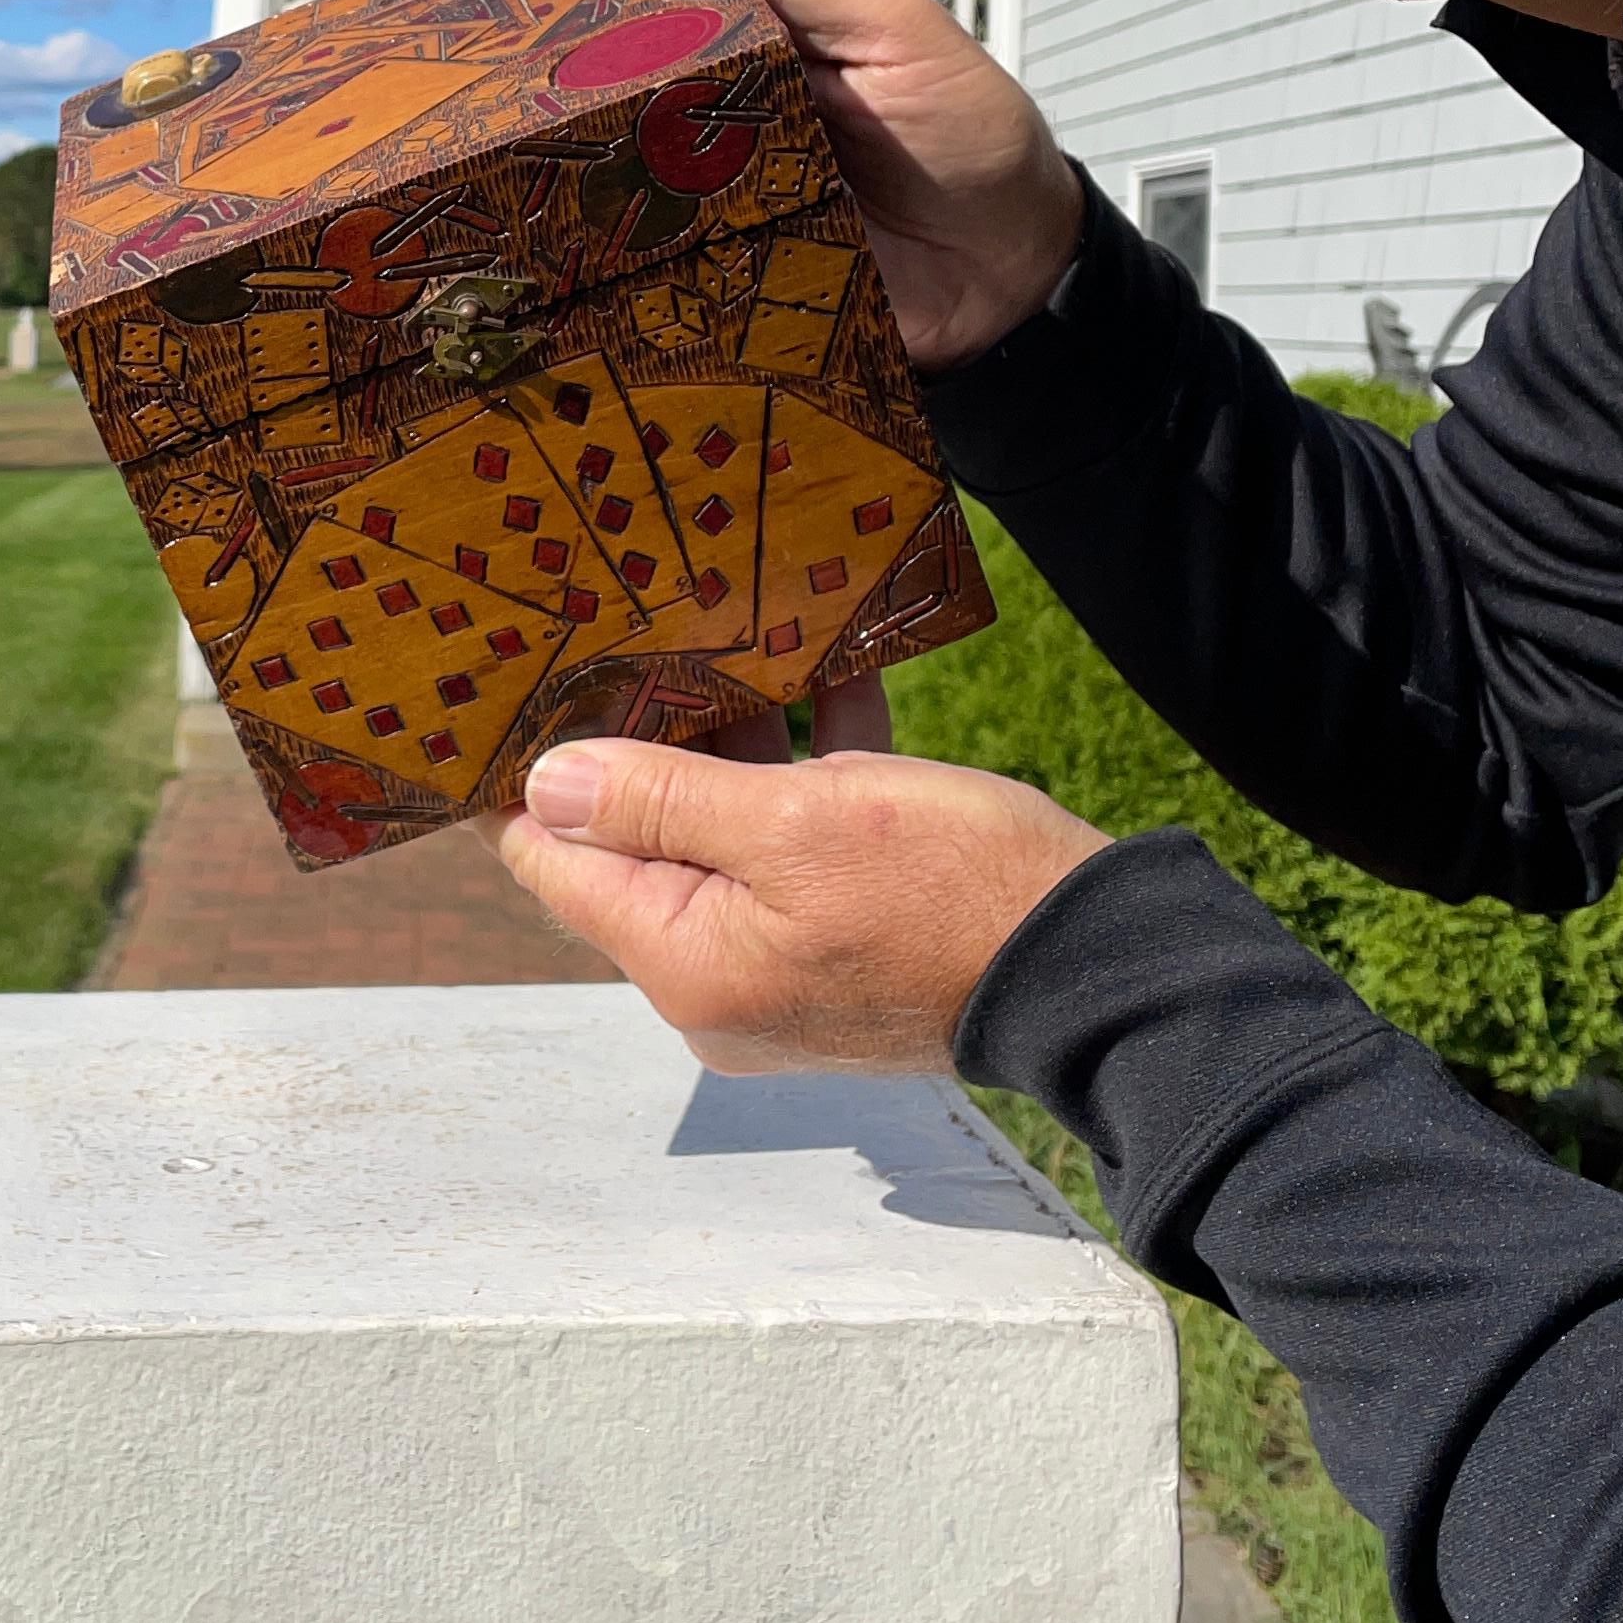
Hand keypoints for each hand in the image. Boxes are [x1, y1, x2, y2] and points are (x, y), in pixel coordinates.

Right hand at [387, 0, 1083, 367]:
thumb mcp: (895, 40)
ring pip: (565, 134)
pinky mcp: (689, 265)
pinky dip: (528, 226)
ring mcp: (684, 179)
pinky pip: (599, 243)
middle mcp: (697, 93)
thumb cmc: (971, 143)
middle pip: (570, 38)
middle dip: (482, 5)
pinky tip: (464, 214)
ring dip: (480, 110)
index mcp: (745, 20)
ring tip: (399, 83)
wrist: (1015, 289)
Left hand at [490, 697, 1109, 1077]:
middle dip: (644, 745)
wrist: (1100, 964)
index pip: (555, 865)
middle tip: (632, 636)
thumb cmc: (951, 888)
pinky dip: (804, 780)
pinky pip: (794, 853)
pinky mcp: (841, 950)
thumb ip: (660, 800)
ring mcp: (779, 973)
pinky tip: (826, 682)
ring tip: (730, 642)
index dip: (529, 778)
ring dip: (734, 747)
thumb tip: (544, 787)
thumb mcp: (796, 820)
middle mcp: (715, 986)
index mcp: (684, 965)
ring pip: (722, 838)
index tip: (522, 690)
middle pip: (638, 847)